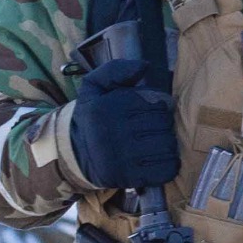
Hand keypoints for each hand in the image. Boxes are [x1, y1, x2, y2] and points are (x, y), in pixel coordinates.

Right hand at [69, 59, 179, 190]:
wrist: (74, 154)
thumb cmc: (92, 117)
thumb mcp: (94, 86)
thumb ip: (116, 70)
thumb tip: (146, 66)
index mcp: (111, 106)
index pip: (158, 103)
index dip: (160, 107)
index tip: (151, 112)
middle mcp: (117, 130)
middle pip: (165, 125)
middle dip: (164, 126)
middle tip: (154, 130)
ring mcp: (124, 156)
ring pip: (168, 146)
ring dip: (168, 146)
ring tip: (156, 144)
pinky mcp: (130, 177)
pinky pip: (166, 169)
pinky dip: (168, 165)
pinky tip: (158, 161)